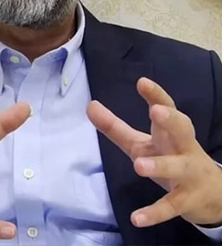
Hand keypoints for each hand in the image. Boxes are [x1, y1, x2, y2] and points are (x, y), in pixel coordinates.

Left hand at [88, 77, 221, 227]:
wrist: (212, 195)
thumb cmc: (171, 158)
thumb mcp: (141, 143)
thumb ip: (115, 126)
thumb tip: (89, 105)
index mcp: (170, 132)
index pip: (167, 108)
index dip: (156, 95)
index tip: (142, 82)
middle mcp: (183, 148)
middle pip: (183, 130)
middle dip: (172, 120)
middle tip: (156, 111)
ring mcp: (188, 175)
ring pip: (178, 168)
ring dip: (161, 166)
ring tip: (139, 166)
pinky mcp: (186, 200)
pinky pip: (171, 206)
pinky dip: (155, 213)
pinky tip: (136, 218)